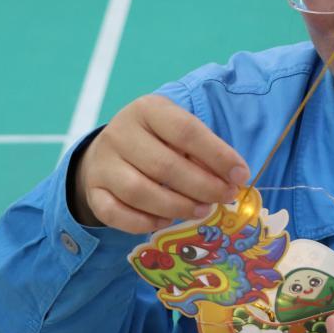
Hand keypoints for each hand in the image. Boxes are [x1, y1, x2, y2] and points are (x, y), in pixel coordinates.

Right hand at [73, 94, 249, 232]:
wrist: (110, 149)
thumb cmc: (158, 140)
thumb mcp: (179, 132)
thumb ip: (203, 151)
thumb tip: (233, 177)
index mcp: (148, 110)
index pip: (186, 131)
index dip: (217, 155)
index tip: (240, 175)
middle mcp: (120, 133)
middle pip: (164, 166)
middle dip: (202, 186)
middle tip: (224, 197)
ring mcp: (102, 163)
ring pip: (140, 192)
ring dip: (177, 207)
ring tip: (202, 211)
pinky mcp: (93, 191)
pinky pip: (115, 214)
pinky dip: (144, 222)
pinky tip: (166, 222)